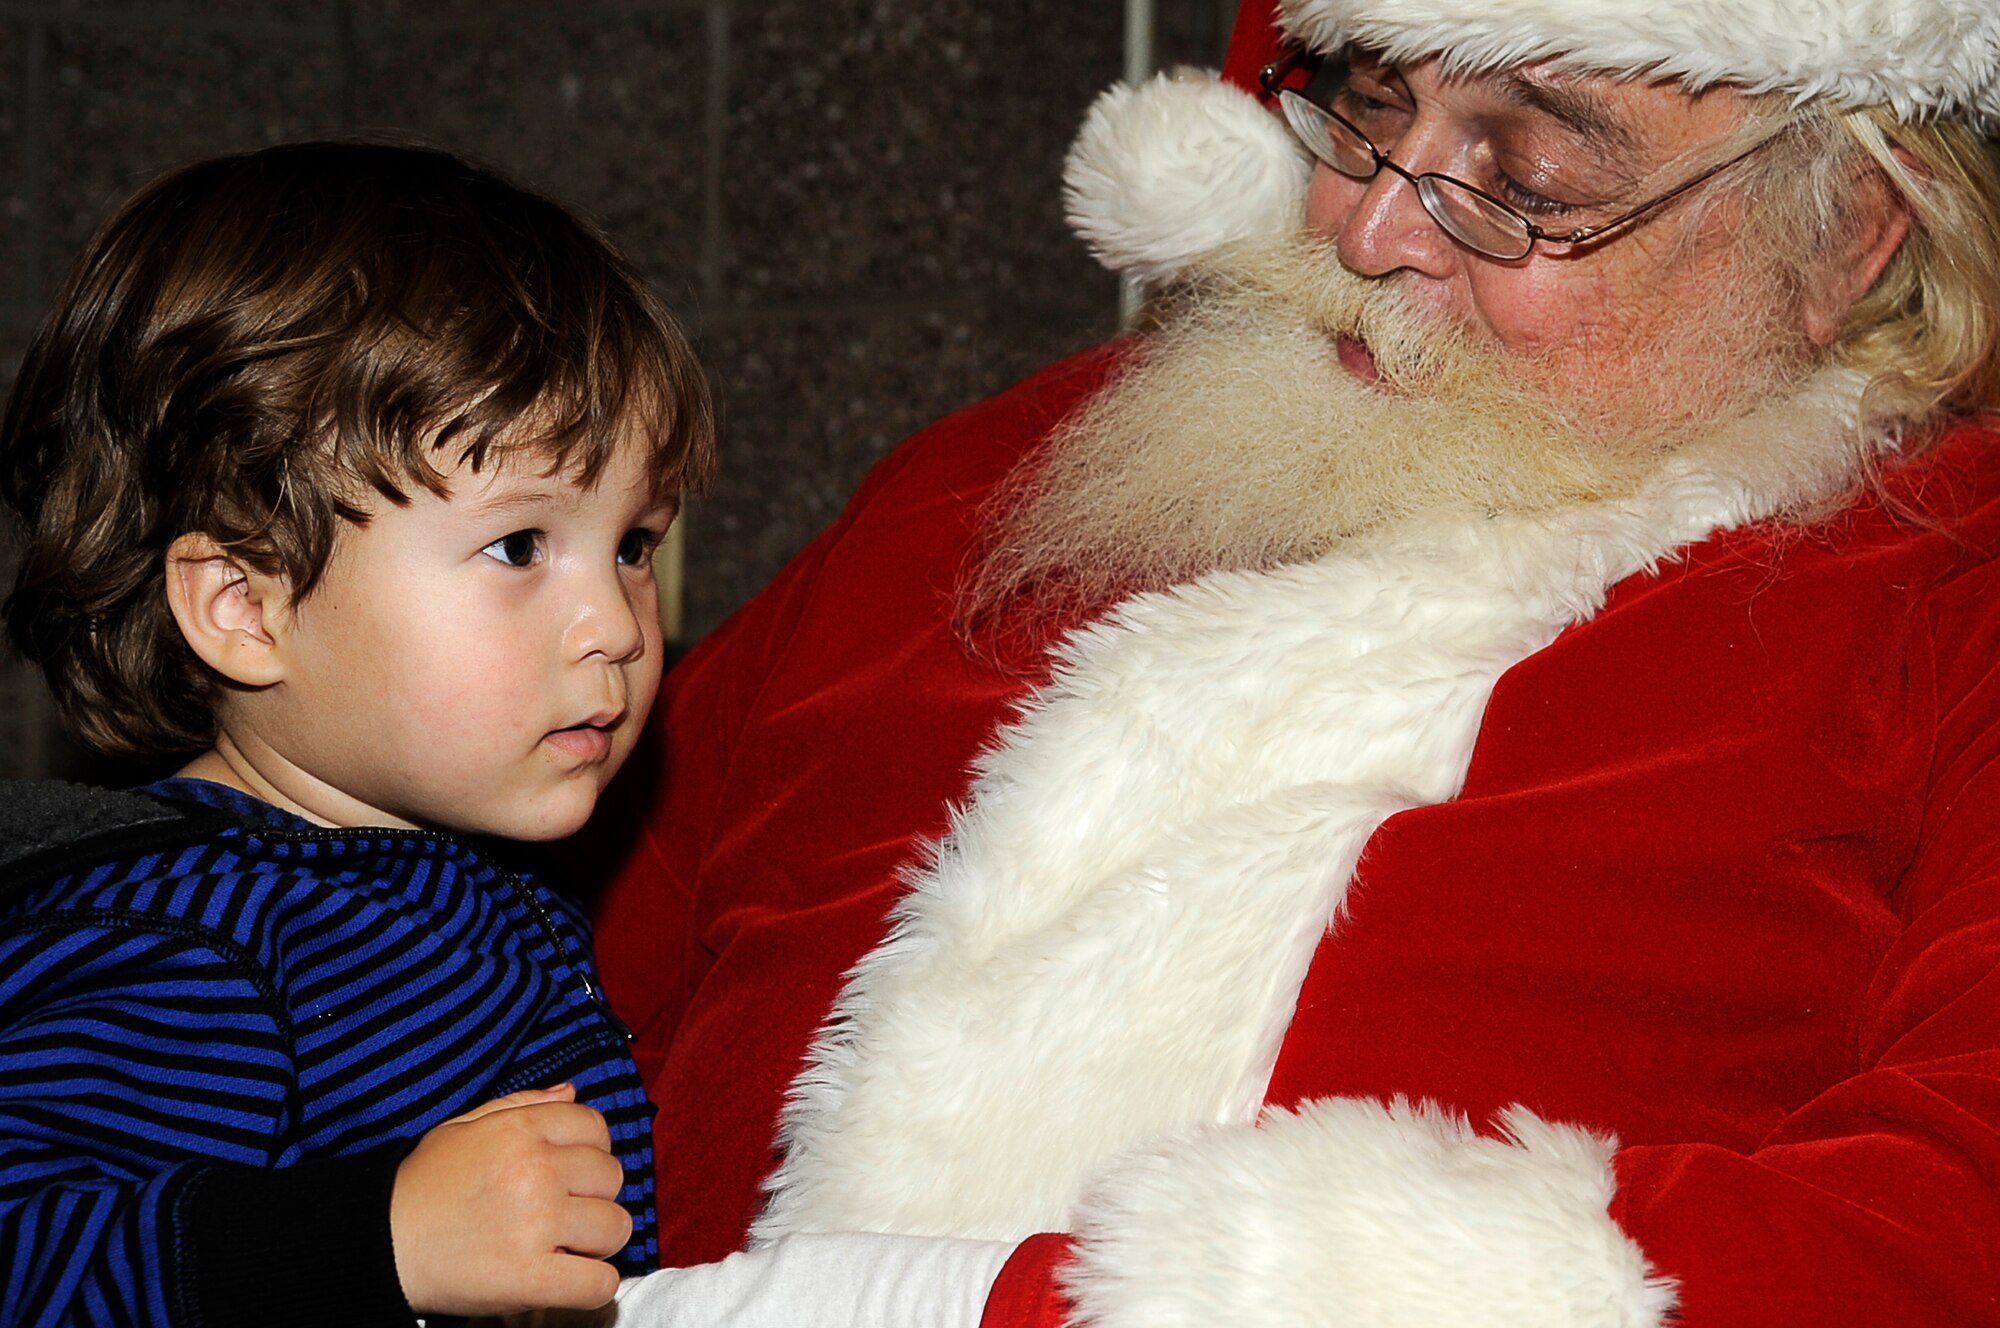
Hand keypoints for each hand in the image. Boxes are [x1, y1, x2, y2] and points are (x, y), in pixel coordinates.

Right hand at [390, 1084, 632, 1315]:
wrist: (378, 1245)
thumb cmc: (421, 1187)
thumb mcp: (463, 1128)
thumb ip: (522, 1105)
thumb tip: (571, 1092)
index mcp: (520, 1131)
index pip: (596, 1128)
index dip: (590, 1153)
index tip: (571, 1175)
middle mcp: (535, 1171)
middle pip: (612, 1177)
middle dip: (593, 1197)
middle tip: (562, 1214)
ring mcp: (536, 1225)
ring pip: (616, 1227)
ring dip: (597, 1242)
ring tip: (563, 1247)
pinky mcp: (530, 1279)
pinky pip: (599, 1282)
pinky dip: (591, 1285)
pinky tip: (567, 1279)